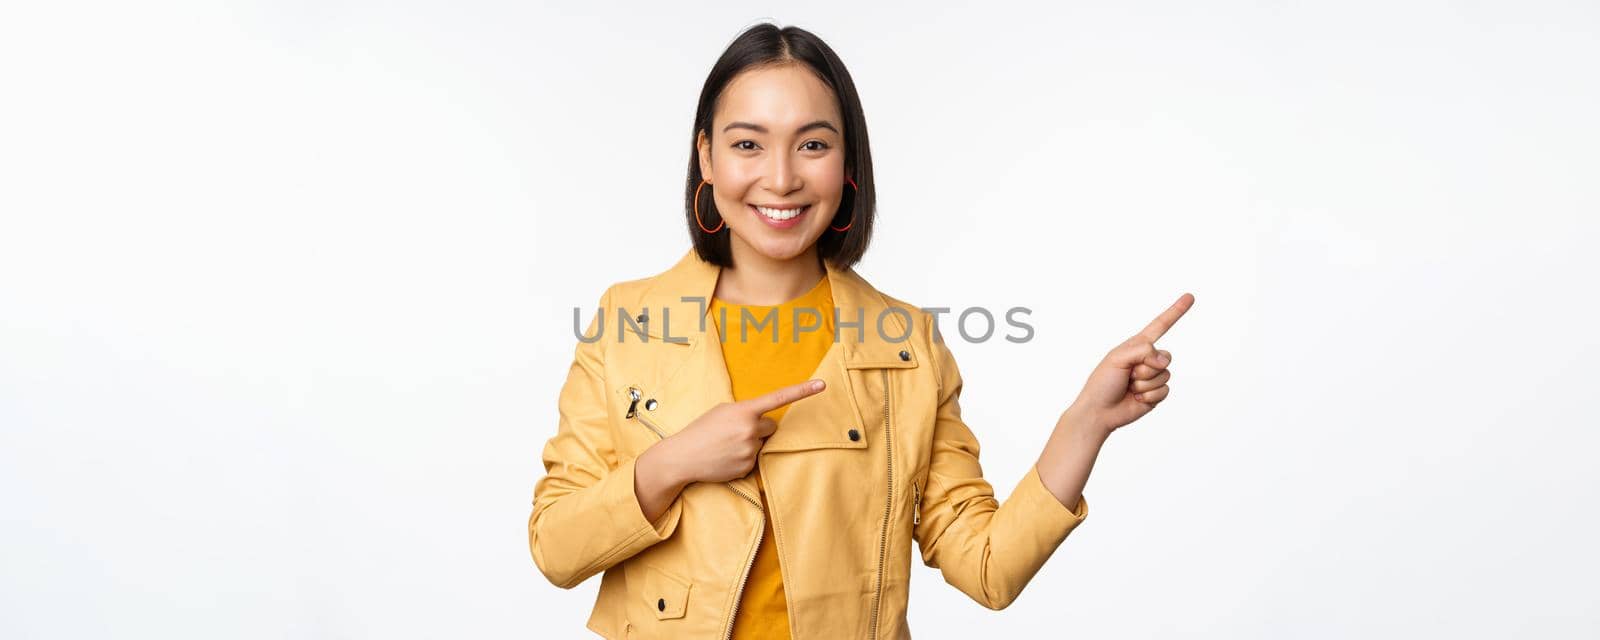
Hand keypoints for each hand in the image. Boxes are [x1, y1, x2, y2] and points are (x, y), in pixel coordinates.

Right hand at [658, 379, 826, 484]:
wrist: (682, 457)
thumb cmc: (701, 430)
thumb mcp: (722, 411)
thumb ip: (746, 411)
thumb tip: (763, 420)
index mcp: (744, 411)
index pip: (779, 398)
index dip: (803, 391)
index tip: (822, 384)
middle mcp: (750, 430)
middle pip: (771, 427)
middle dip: (759, 429)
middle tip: (735, 432)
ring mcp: (750, 451)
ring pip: (762, 444)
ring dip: (750, 443)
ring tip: (727, 446)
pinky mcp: (748, 468)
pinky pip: (754, 460)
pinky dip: (744, 458)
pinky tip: (726, 457)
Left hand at [1069, 293, 1193, 436]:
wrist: (1100, 411)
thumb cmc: (1102, 383)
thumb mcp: (1118, 358)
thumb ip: (1143, 351)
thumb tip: (1164, 360)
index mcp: (1137, 345)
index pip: (1160, 325)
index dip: (1176, 311)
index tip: (1189, 297)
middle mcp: (1148, 359)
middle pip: (1166, 356)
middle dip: (1147, 367)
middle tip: (1128, 375)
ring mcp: (1153, 377)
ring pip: (1165, 375)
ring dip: (1145, 383)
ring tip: (1129, 387)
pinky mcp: (1156, 393)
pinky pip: (1165, 390)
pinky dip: (1149, 395)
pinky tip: (1136, 398)